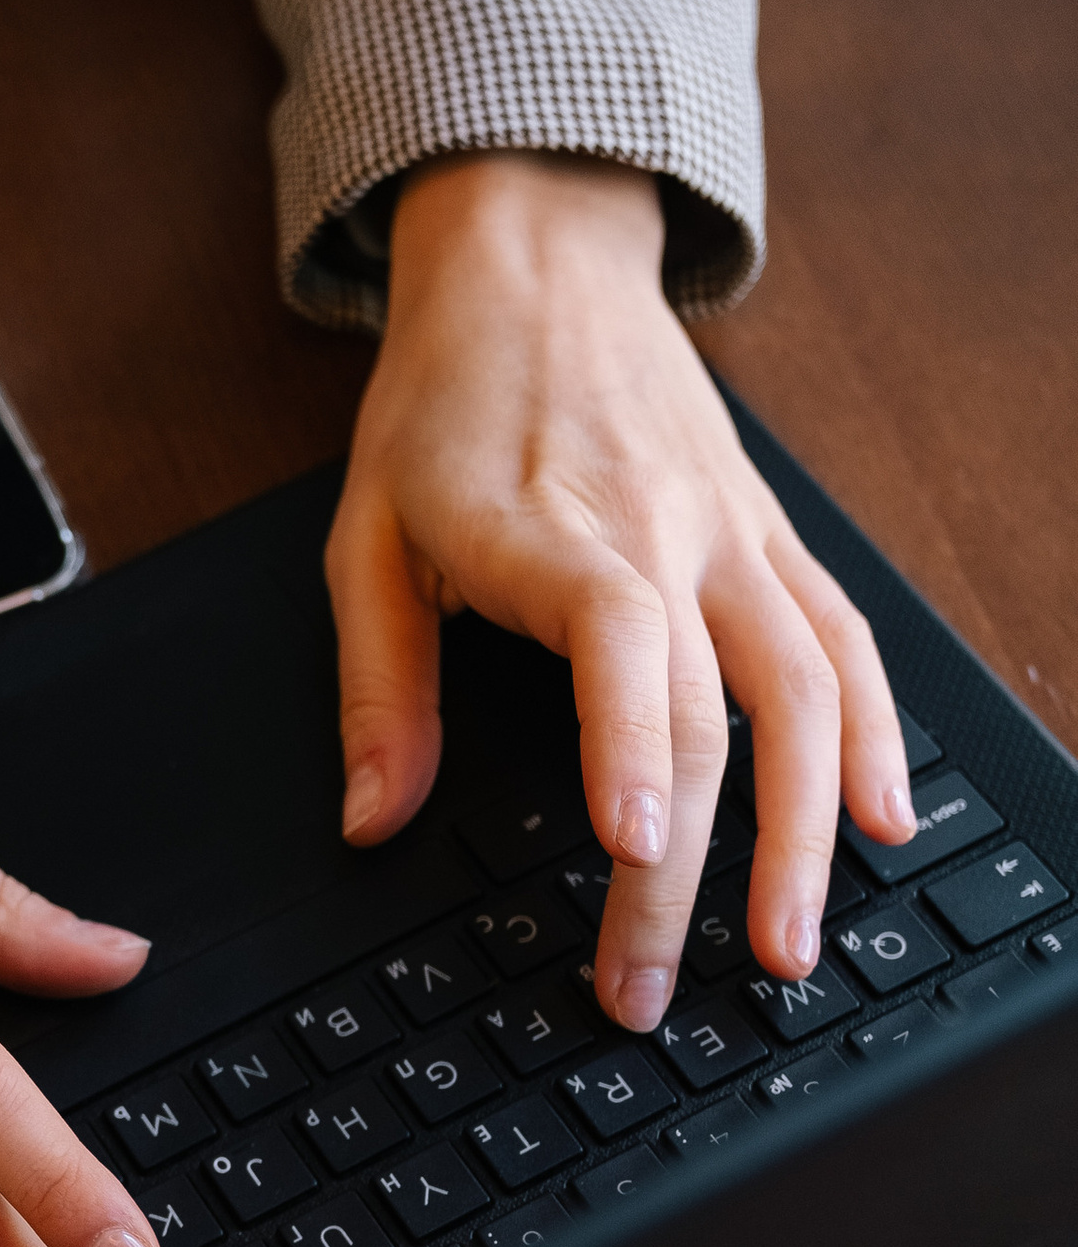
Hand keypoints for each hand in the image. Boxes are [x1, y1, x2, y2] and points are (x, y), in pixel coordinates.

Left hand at [326, 152, 916, 1027]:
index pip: (618, 645)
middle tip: (653, 987)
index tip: (638, 842)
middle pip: (708, 713)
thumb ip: (376, 687)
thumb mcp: (363, 534)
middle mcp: (661, 534)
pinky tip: (882, 821)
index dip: (632, 745)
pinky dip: (872, 734)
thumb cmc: (443, 402)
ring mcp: (732, 535)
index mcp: (550, 531)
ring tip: (794, 944)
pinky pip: (844, 640)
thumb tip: (370, 819)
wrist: (535, 259)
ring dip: (810, 827)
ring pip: (807, 688)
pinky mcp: (772, 534)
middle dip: (691, 869)